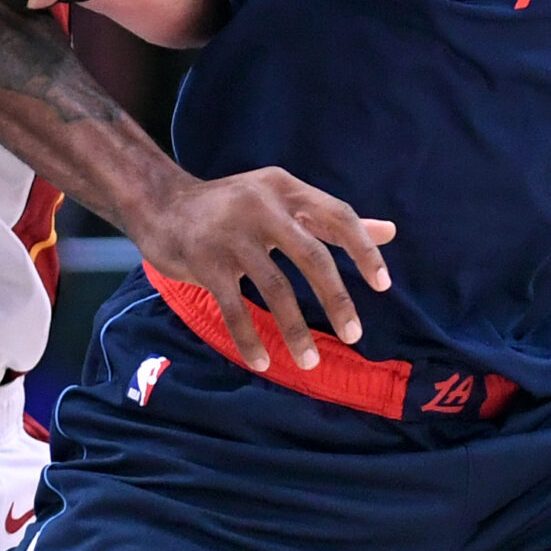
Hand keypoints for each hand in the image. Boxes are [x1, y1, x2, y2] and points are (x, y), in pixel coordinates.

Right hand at [130, 168, 395, 371]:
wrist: (159, 203)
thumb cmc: (231, 207)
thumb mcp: (281, 201)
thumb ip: (331, 220)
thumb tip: (390, 231)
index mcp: (285, 188)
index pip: (338, 215)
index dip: (364, 250)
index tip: (383, 286)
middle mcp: (261, 206)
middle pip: (312, 255)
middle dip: (337, 299)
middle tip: (355, 335)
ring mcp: (231, 234)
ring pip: (275, 287)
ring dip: (295, 330)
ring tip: (310, 362)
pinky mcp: (204, 261)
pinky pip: (234, 307)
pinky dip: (250, 338)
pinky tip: (263, 362)